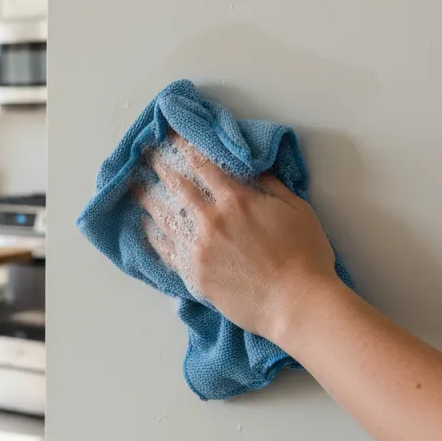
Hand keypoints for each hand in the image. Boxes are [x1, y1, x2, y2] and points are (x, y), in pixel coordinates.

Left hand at [133, 133, 340, 343]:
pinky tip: (147, 228)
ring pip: (166, 219)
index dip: (185, 148)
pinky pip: (167, 252)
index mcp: (236, 200)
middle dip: (161, 169)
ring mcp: (198, 250)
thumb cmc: (305, 255)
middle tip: (147, 157)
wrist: (296, 304)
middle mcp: (211, 221)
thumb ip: (270, 185)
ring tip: (136, 188)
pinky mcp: (194, 275)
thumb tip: (251, 169)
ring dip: (149, 200)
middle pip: (178, 188)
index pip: (203, 165)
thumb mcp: (297, 208)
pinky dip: (154, 237)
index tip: (171, 137)